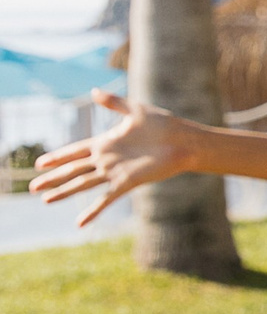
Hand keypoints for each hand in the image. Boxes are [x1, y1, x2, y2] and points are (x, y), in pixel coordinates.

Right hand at [28, 91, 190, 226]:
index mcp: (106, 143)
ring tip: (45, 200)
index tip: (40, 162)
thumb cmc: (164, 125)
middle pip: (73, 169)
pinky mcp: (127, 182)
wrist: (185, 141)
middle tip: (33, 186)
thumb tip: (94, 91)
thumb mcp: (135, 110)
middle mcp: (107, 159)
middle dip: (53, 177)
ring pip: (83, 184)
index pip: (75, 151)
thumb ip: (113, 103)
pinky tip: (80, 222)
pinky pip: (106, 198)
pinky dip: (93, 210)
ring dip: (64, 191)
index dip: (58, 157)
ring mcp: (115, 172)